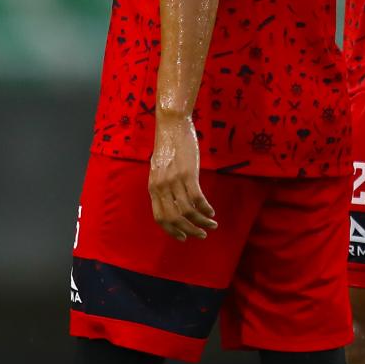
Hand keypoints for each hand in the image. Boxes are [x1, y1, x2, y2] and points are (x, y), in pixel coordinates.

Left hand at [149, 113, 216, 240]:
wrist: (172, 126)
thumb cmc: (168, 147)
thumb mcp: (159, 169)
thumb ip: (162, 186)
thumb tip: (172, 202)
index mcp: (153, 188)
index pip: (159, 217)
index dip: (172, 230)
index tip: (183, 237)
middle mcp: (161, 187)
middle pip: (174, 218)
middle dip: (189, 230)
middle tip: (201, 235)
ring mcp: (174, 181)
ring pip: (188, 211)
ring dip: (201, 222)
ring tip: (212, 225)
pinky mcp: (188, 174)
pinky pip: (198, 199)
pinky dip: (205, 209)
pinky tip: (211, 212)